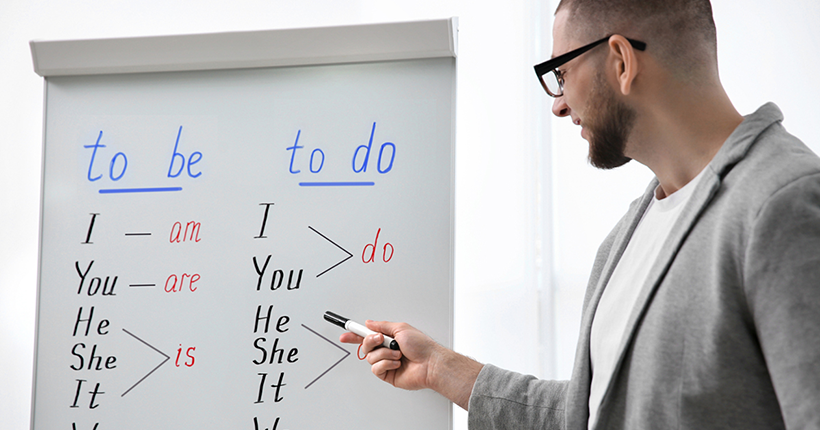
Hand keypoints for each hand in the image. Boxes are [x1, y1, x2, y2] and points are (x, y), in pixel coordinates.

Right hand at [339, 320, 482, 409]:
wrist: (430, 363)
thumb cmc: (422, 346)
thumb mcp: (400, 328)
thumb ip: (382, 326)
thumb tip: (370, 323)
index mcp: (389, 337)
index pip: (368, 335)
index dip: (355, 334)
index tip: (345, 332)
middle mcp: (386, 349)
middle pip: (365, 345)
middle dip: (371, 341)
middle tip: (381, 340)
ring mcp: (386, 362)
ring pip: (370, 357)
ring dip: (384, 354)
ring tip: (398, 354)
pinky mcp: (387, 374)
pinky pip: (376, 369)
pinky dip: (386, 364)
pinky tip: (397, 363)